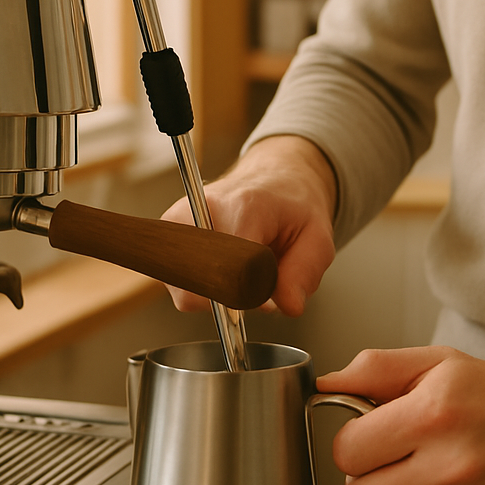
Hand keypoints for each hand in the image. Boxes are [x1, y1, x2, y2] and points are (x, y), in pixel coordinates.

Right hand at [161, 135, 337, 315]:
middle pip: (204, 286)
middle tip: (257, 279)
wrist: (274, 178)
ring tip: (241, 267)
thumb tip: (289, 305)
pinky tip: (224, 266)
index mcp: (244, 207)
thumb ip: (305, 272)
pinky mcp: (167, 233)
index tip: (267, 291)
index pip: (233, 272)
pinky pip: (179, 282)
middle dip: (233, 298)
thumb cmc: (293, 204)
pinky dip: (204, 285)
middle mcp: (202, 210)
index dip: (252, 294)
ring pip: (187, 290)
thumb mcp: (318, 236)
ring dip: (217, 293)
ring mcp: (178, 220)